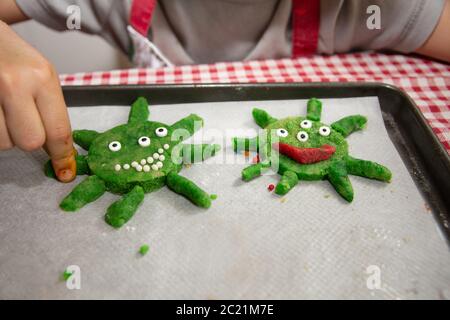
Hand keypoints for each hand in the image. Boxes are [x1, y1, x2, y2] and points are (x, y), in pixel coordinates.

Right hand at [0, 21, 75, 181]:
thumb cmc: (9, 53)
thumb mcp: (39, 73)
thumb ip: (50, 109)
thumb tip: (57, 149)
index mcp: (42, 77)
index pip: (59, 130)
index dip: (63, 156)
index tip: (65, 172)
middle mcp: (15, 83)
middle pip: (30, 142)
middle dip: (26, 138)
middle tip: (20, 119)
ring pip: (4, 142)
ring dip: (5, 132)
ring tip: (2, 107)